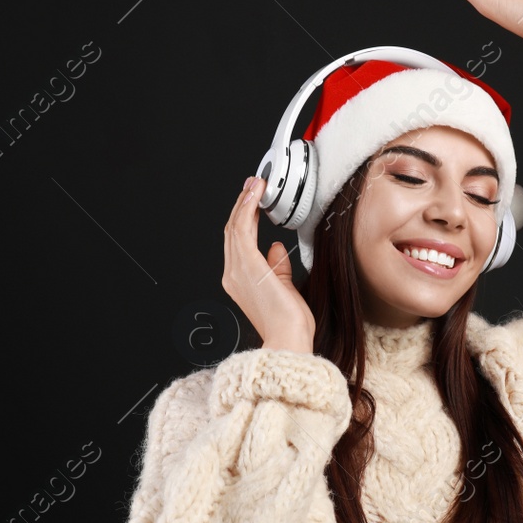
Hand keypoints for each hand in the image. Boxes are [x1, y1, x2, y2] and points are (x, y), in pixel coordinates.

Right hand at [222, 177, 315, 353]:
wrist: (288, 339)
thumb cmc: (290, 323)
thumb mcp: (284, 288)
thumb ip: (277, 267)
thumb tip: (275, 247)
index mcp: (239, 281)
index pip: (239, 242)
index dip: (246, 217)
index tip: (255, 199)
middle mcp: (233, 274)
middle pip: (233, 231)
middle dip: (243, 204)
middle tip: (254, 184)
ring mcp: (236, 270)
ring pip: (235, 227)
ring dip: (245, 202)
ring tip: (256, 184)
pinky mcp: (246, 265)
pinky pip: (242, 229)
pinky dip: (248, 208)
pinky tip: (256, 195)